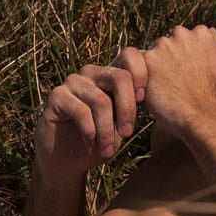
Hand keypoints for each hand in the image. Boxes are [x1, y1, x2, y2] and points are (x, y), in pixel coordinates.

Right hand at [33, 47, 147, 177]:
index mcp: (111, 74)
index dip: (142, 75)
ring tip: (108, 150)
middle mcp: (92, 73)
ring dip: (107, 130)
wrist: (68, 160)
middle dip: (127, 109)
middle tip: (127, 133)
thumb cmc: (102, 140)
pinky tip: (91, 145)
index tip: (145, 102)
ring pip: (101, 100)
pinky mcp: (56, 96)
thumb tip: (159, 97)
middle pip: (120, 77)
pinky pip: (81, 111)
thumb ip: (134, 106)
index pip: (130, 55)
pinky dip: (90, 132)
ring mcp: (73, 82)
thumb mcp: (123, 123)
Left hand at [142, 25, 215, 134]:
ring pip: (152, 54)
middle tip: (176, 82)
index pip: (183, 38)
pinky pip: (138, 66)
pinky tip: (156, 92)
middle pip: (166, 43)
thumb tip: (211, 30)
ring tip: (167, 88)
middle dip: (168, 60)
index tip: (188, 73)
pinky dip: (144, 79)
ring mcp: (164, 45)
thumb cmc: (214, 95)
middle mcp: (182, 34)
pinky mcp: (148, 59)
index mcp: (202, 33)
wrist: (203, 115)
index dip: (184, 57)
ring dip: (156, 68)